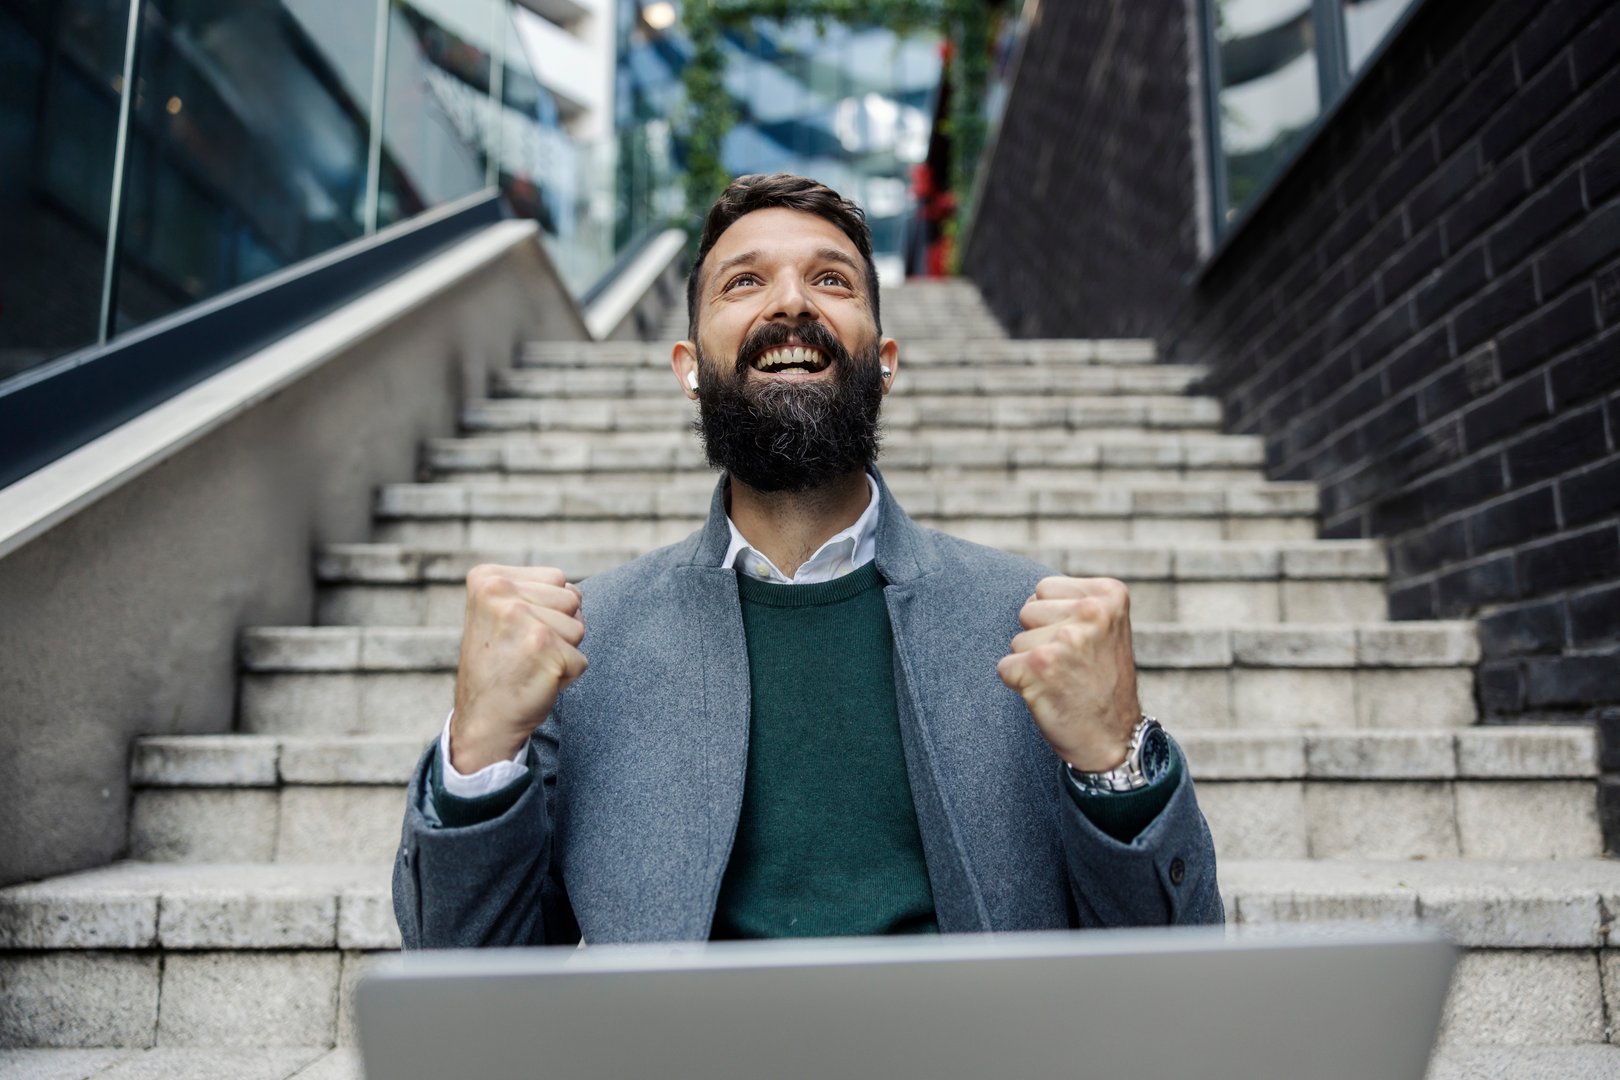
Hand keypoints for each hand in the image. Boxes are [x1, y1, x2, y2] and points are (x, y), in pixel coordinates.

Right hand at [450, 565, 586, 772]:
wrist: (482, 720)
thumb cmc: (499, 667)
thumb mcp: (500, 614)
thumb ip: (532, 593)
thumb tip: (576, 593)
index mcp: (488, 577)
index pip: (557, 579)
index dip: (547, 611)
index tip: (514, 633)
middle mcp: (500, 591)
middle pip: (572, 598)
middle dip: (560, 628)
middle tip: (524, 651)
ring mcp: (522, 618)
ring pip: (579, 627)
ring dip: (564, 651)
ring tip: (530, 664)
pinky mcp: (544, 647)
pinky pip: (581, 659)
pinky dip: (567, 676)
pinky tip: (536, 682)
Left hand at [997, 577, 1141, 771]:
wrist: (1115, 739)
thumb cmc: (1103, 682)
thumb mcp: (1106, 629)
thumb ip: (1074, 604)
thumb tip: (1030, 597)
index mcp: (1109, 594)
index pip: (1045, 588)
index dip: (1054, 620)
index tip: (1082, 645)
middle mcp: (1091, 611)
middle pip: (1028, 610)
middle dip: (1041, 637)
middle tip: (1071, 666)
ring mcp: (1066, 638)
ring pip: (1016, 640)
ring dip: (1032, 662)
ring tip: (1063, 680)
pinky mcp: (1040, 666)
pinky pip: (1005, 666)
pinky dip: (1019, 684)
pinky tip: (1049, 695)